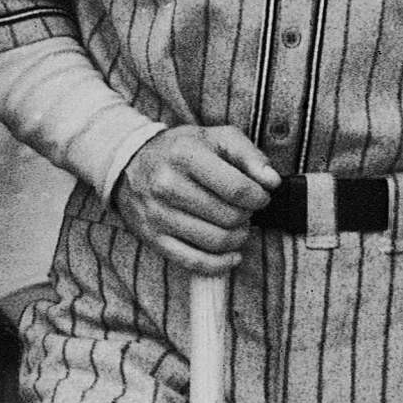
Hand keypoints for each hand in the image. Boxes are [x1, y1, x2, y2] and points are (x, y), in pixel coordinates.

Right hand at [114, 126, 278, 274]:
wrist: (131, 164)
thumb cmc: (182, 151)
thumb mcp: (217, 138)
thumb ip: (249, 155)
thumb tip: (271, 181)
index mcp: (184, 155)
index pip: (237, 189)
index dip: (259, 197)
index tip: (261, 196)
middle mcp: (166, 185)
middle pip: (229, 217)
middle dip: (247, 216)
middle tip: (245, 209)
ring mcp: (158, 215)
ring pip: (216, 241)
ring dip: (237, 238)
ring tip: (237, 226)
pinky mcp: (153, 238)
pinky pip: (194, 262)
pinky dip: (220, 263)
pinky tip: (232, 255)